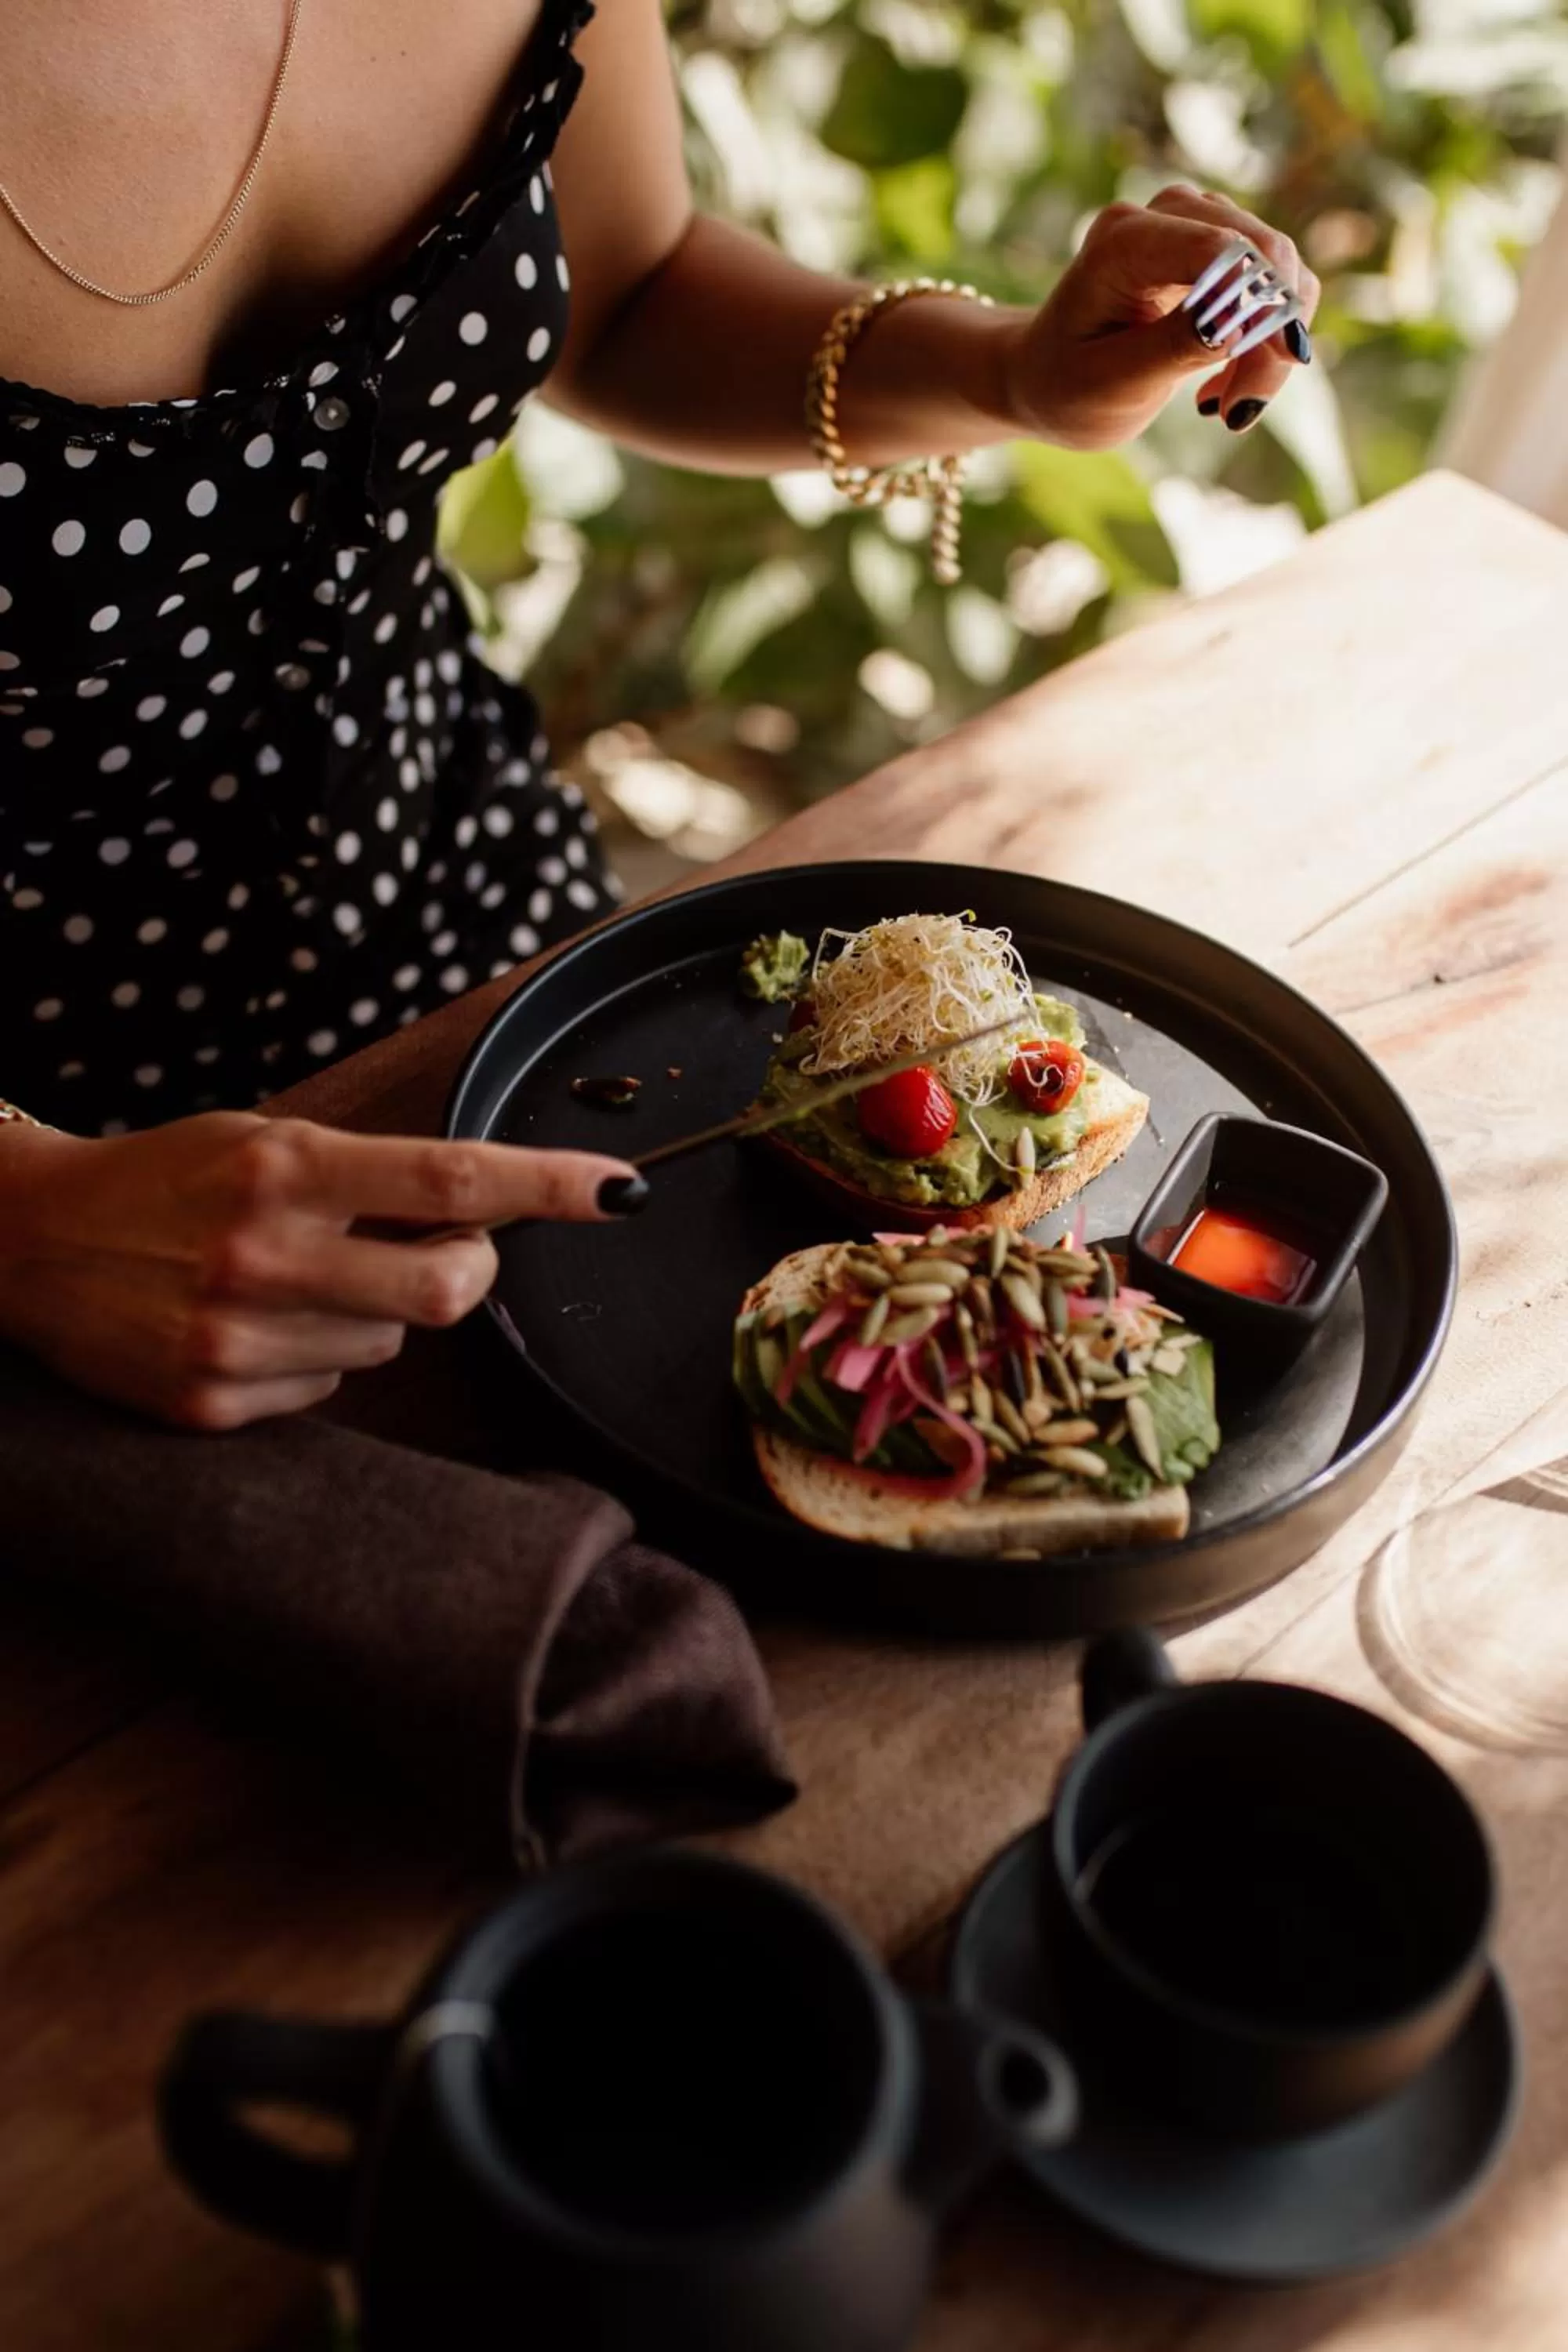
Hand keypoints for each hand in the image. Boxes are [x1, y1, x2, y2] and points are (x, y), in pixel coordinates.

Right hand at [0, 1114, 645, 1430]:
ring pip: (390, 1347)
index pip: (450, 1179)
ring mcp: (238, 1340)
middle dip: (468, 1271)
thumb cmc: (164, 1179)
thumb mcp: (260, 1142)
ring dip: (375, 1315)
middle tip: (443, 1248)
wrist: (27, 1242)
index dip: (547, 1186)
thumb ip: (364, 1175)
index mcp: (285, 1171)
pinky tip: (251, 1324)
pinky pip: (327, 1390)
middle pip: (447, 1291)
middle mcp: (266, 1257)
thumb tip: (479, 1213)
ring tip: (295, 1280)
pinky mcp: (212, 1405)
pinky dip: (314, 1359)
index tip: (619, 1190)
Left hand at [1002, 185, 1319, 449]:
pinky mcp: (1215, 246)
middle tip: (1238, 412)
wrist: (1048, 378)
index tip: (1281, 361)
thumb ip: (1173, 347)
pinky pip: (1273, 282)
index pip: (1218, 247)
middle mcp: (1161, 214)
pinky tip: (1228, 381)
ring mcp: (1192, 223)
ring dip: (1271, 343)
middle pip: (1260, 254)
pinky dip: (1268, 336)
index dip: (1261, 298)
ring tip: (1227, 405)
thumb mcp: (1112, 383)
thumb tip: (1241, 321)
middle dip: (1271, 334)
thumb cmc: (1069, 386)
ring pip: (1277, 268)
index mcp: (1123, 241)